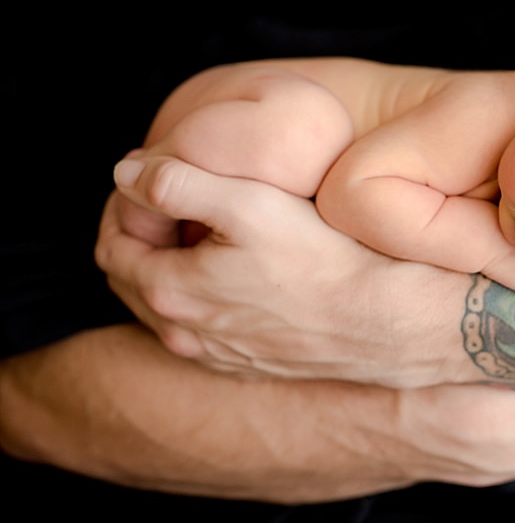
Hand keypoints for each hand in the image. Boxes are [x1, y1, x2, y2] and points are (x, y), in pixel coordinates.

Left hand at [95, 154, 478, 385]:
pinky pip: (201, 332)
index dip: (121, 208)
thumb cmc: (320, 258)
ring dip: (168, 270)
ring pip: (166, 310)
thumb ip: (176, 181)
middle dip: (139, 238)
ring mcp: (216, 355)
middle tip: (167, 204)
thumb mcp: (247, 201)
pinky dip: (197, 301)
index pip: (112, 246)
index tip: (147, 182)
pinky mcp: (248, 365)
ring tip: (199, 236)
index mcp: (170, 291)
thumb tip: (126, 171)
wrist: (380, 321)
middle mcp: (185, 334)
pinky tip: (230, 279)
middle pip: (132, 281)